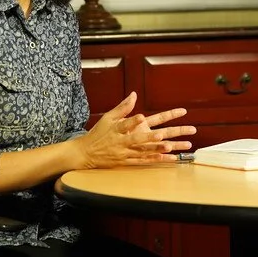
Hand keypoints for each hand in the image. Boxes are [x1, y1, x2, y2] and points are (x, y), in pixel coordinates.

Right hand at [75, 92, 196, 168]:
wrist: (86, 153)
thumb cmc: (98, 133)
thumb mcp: (108, 118)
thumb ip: (123, 107)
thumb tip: (134, 94)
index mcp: (117, 129)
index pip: (125, 124)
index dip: (133, 121)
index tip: (141, 117)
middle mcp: (122, 141)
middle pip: (138, 139)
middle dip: (151, 137)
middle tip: (162, 135)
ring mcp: (125, 153)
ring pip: (144, 152)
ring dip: (157, 149)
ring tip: (171, 147)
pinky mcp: (127, 161)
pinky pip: (145, 161)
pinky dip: (157, 160)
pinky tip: (170, 157)